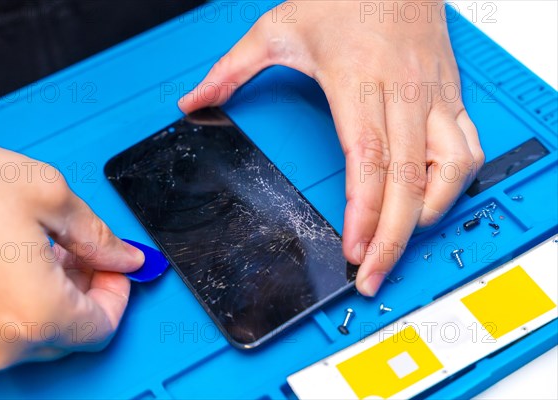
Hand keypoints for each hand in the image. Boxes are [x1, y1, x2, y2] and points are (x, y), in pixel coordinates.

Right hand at [0, 140, 143, 369]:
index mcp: (34, 314)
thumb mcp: (45, 194)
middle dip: (85, 291)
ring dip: (50, 296)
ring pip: (33, 333)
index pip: (103, 327)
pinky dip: (14, 303)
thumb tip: (123, 257)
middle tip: (82, 251)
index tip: (115, 267)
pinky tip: (8, 264)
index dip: (117, 293)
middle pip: (70, 333)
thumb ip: (97, 236)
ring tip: (41, 249)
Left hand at [178, 1, 483, 295]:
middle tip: (372, 276)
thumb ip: (231, 70)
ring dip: (428, 215)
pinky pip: (468, 147)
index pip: (366, 159)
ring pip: (447, 168)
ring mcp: (430, 96)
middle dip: (392, 238)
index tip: (354, 250)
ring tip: (401, 244)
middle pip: (405, 180)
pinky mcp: (449, 96)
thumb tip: (193, 101)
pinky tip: (433, 203)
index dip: (364, 212)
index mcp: (356, 82)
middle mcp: (400, 94)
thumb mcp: (276, 28)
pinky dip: (456, 183)